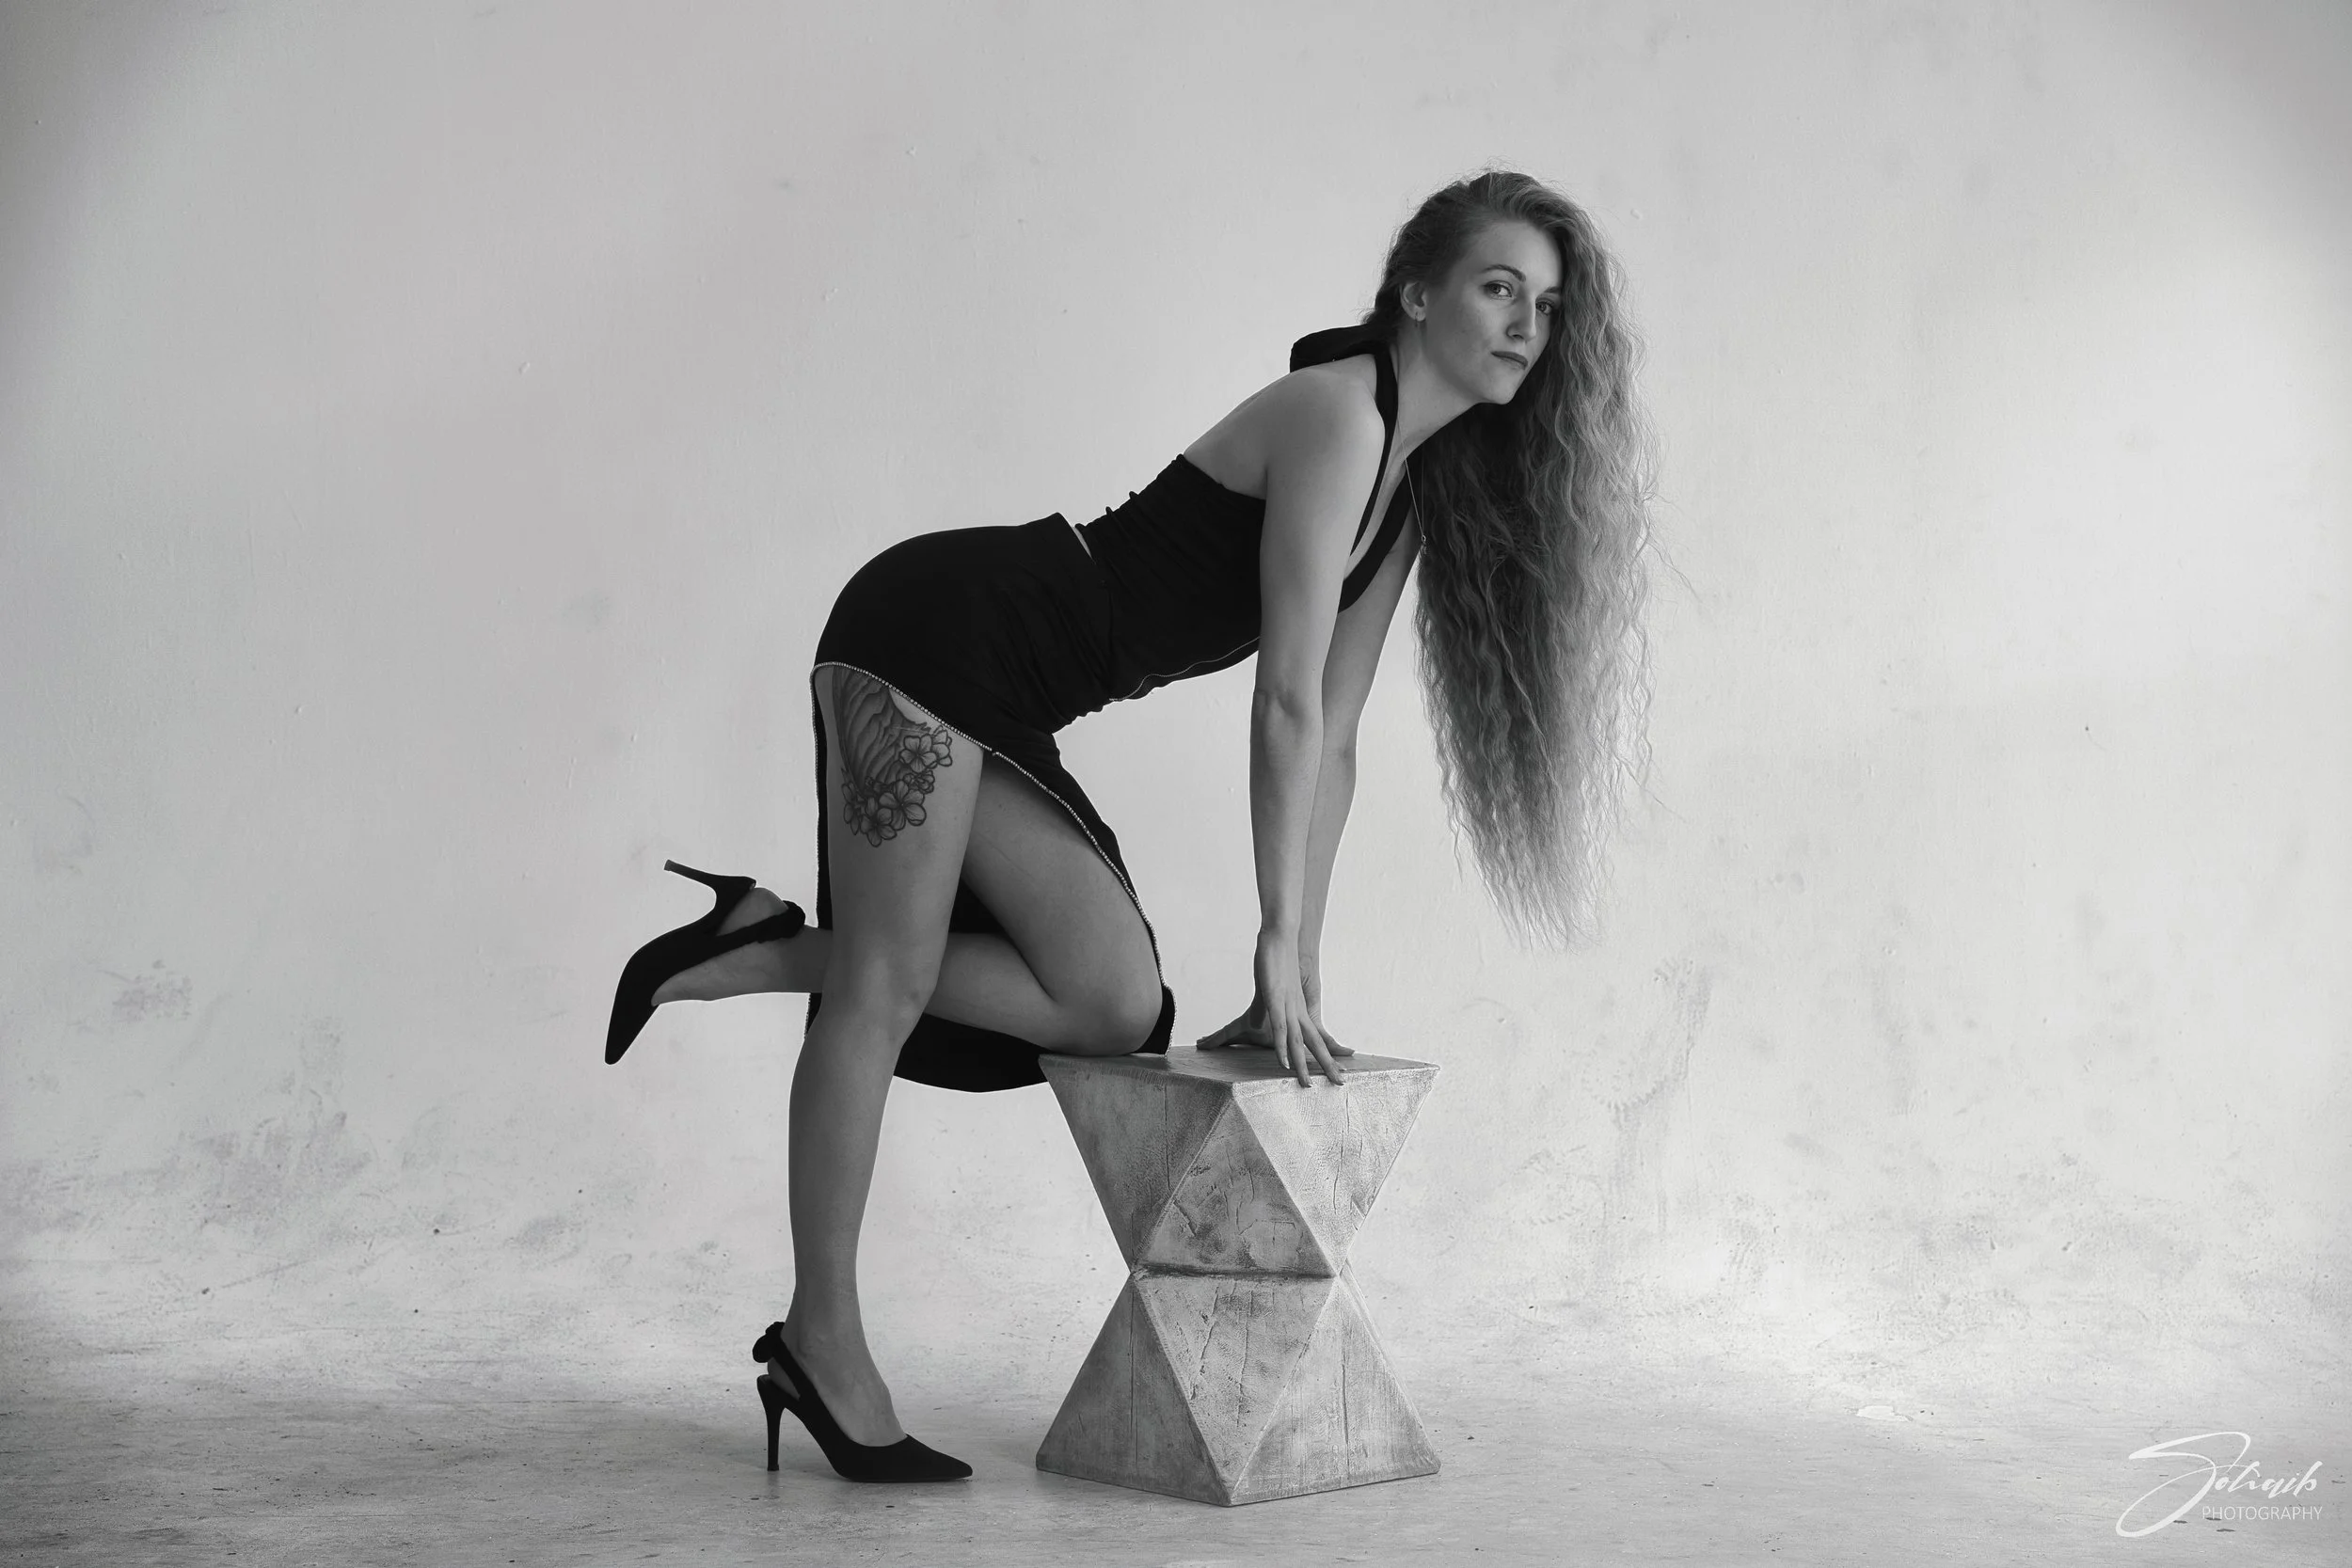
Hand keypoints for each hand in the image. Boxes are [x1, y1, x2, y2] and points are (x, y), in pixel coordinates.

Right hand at [1196, 932, 1347, 1085]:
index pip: (1317, 1038)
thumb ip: (1265, 1008)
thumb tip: (1256, 1023)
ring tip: (1307, 1085)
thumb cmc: (1277, 959)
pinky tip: (1284, 1062)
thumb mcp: (1271, 990)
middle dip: (1327, 1066)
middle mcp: (1298, 1011)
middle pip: (1316, 1044)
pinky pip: (1279, 1027)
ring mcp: (1288, 1006)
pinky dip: (1282, 1047)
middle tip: (1341, 1084)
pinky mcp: (1275, 998)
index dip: (1327, 1055)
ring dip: (1303, 1064)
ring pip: (1298, 1041)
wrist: (1281, 936)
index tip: (1339, 1071)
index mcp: (1299, 1009)